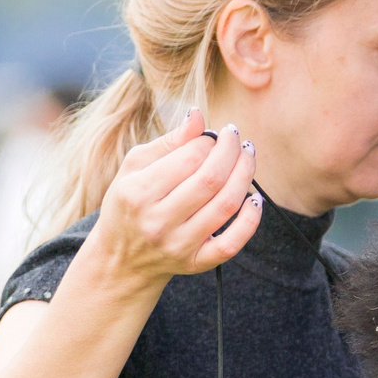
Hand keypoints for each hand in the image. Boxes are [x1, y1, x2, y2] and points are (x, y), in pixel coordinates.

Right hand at [89, 110, 262, 285]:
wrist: (121, 259)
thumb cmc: (129, 203)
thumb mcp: (135, 167)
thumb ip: (169, 141)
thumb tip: (198, 114)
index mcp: (138, 192)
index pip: (189, 158)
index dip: (210, 141)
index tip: (214, 136)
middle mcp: (158, 221)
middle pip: (211, 180)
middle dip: (232, 152)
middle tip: (237, 139)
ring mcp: (178, 245)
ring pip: (225, 206)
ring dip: (245, 176)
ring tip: (248, 157)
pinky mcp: (196, 263)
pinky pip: (232, 243)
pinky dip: (251, 220)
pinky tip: (255, 199)